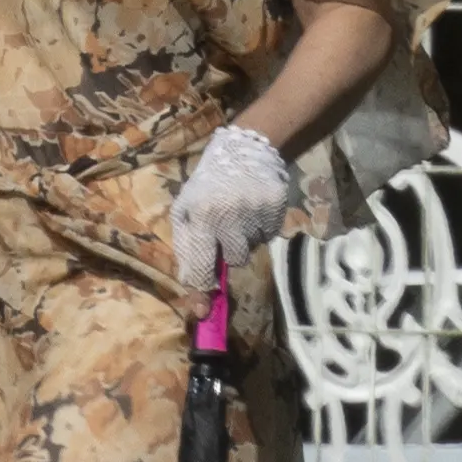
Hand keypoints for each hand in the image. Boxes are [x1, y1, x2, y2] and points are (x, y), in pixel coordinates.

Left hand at [172, 124, 298, 293]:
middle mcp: (228, 216)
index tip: (203, 311)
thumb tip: (195, 287)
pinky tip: (254, 210)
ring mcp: (255, 211)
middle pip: (233, 261)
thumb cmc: (207, 185)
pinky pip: (269, 236)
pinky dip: (261, 229)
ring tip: (240, 217)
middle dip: (229, 255)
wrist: (244, 150)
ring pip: (253, 249)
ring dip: (245, 240)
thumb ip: (187, 247)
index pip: (200, 265)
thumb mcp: (185, 210)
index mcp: (199, 217)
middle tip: (226, 235)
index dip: (201, 291)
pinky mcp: (276, 208)